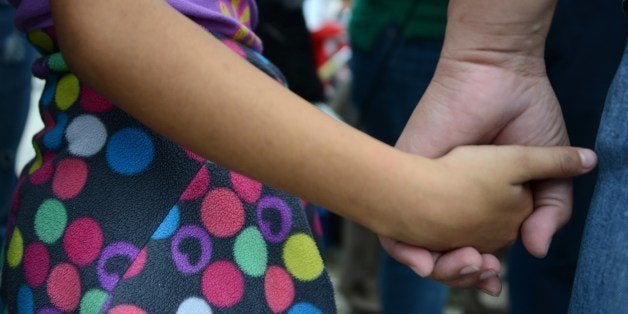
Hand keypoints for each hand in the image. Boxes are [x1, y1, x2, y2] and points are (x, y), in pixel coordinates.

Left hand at [382, 60, 572, 294]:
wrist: (498, 76)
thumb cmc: (526, 116)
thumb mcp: (547, 171)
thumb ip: (550, 210)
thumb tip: (537, 250)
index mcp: (481, 203)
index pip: (473, 252)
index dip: (481, 274)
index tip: (493, 281)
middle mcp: (451, 201)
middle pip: (444, 255)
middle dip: (460, 275)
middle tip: (483, 274)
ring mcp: (427, 189)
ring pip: (417, 248)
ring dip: (437, 270)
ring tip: (467, 264)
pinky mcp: (405, 175)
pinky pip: (391, 225)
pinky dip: (404, 252)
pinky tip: (425, 261)